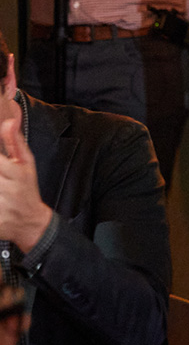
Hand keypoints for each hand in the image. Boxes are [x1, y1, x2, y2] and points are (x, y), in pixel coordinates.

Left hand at [0, 119, 52, 253]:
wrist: (30, 222)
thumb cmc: (27, 188)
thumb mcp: (26, 163)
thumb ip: (15, 142)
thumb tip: (9, 122)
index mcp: (18, 174)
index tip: (1, 163)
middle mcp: (9, 190)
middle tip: (1, 177)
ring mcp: (1, 207)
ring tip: (2, 187)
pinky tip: (0, 199)